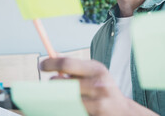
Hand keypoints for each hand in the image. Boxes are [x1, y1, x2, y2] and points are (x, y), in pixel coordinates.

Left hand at [41, 57, 157, 115]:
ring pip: (65, 97)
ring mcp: (98, 100)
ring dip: (58, 96)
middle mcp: (98, 83)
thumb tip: (53, 55)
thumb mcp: (94, 73)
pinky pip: (71, 109)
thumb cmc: (103, 90)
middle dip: (53, 83)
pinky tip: (68, 105)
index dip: (50, 64)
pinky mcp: (96, 112)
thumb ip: (75, 66)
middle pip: (63, 82)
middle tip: (50, 83)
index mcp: (96, 68)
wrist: (123, 111)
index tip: (41, 65)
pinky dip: (65, 107)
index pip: (67, 63)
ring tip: (60, 95)